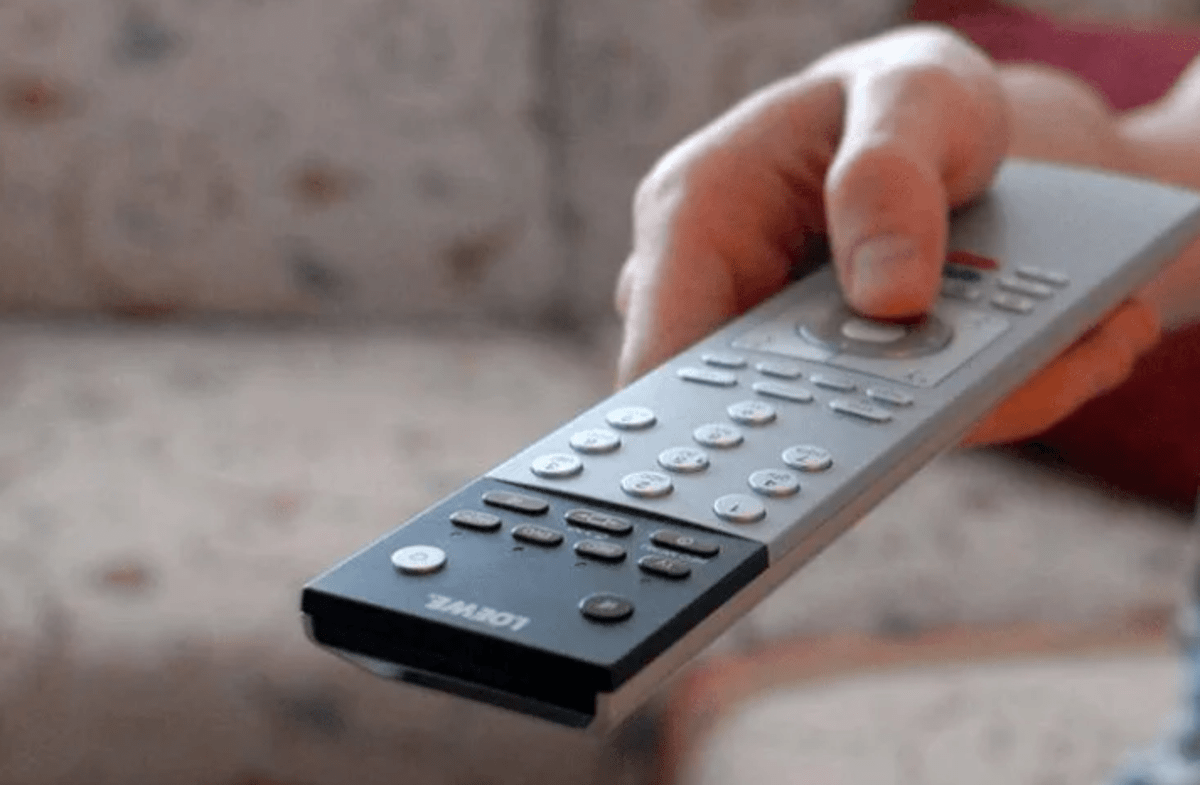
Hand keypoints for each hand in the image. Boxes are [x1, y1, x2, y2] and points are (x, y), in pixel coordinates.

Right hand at [614, 26, 1167, 445]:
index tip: (750, 481)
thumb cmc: (908, 103)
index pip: (661, 353)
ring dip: (946, 412)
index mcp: (694, 215)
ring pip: (842, 430)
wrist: (949, 133)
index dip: (687, 435)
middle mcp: (725, 294)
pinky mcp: (850, 382)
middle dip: (843, 435)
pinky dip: (990, 400)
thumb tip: (888, 300)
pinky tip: (1073, 348)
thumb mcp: (915, 96)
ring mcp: (785, 349)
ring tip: (1064, 347)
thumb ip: (887, 174)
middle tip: (934, 428)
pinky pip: (910, 423)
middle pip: (742, 416)